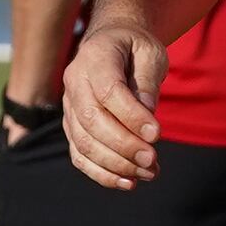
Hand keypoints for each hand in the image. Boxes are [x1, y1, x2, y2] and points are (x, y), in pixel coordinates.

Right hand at [63, 18, 166, 189]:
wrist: (111, 43)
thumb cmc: (135, 48)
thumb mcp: (151, 53)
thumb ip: (147, 81)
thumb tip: (147, 115)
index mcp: (95, 57)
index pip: (109, 91)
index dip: (132, 116)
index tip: (157, 135)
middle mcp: (74, 82)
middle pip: (92, 121)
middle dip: (124, 146)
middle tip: (153, 160)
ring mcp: (69, 106)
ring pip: (84, 142)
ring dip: (116, 164)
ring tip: (149, 172)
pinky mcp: (72, 126)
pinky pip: (79, 155)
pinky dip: (102, 173)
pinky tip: (128, 182)